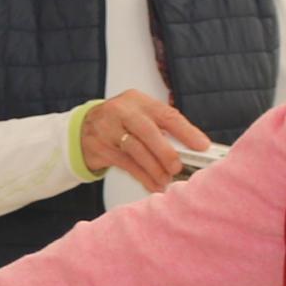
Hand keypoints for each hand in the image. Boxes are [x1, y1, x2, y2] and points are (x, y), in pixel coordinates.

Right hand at [78, 90, 212, 191]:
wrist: (83, 128)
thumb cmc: (121, 122)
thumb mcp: (139, 115)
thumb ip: (162, 127)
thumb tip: (193, 149)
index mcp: (138, 100)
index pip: (166, 114)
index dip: (186, 131)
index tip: (202, 146)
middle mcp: (121, 111)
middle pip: (147, 131)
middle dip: (165, 152)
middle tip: (178, 167)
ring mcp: (108, 129)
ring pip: (135, 150)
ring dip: (154, 168)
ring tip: (166, 180)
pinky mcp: (101, 148)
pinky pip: (126, 165)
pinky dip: (142, 177)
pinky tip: (153, 185)